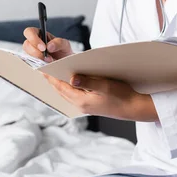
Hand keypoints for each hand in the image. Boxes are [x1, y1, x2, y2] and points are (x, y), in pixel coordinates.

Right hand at [23, 27, 73, 62]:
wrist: (66, 63)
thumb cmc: (63, 51)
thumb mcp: (65, 44)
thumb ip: (59, 43)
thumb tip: (49, 46)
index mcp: (39, 34)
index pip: (30, 32)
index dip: (33, 39)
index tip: (43, 47)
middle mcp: (33, 43)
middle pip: (26, 45)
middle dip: (36, 52)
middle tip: (46, 57)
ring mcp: (32, 54)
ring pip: (28, 55)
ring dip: (38, 60)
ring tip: (49, 61)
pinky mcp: (33, 63)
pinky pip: (31, 64)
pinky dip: (38, 66)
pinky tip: (46, 66)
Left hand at [42, 73, 158, 121]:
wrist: (133, 108)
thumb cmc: (122, 96)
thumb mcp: (105, 86)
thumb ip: (88, 82)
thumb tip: (71, 78)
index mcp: (81, 101)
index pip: (60, 87)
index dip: (51, 77)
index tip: (42, 68)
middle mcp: (80, 105)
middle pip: (60, 91)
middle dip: (52, 79)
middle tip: (43, 68)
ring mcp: (84, 106)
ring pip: (66, 93)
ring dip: (59, 83)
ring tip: (52, 72)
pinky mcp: (89, 105)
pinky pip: (73, 95)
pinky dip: (67, 87)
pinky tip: (68, 80)